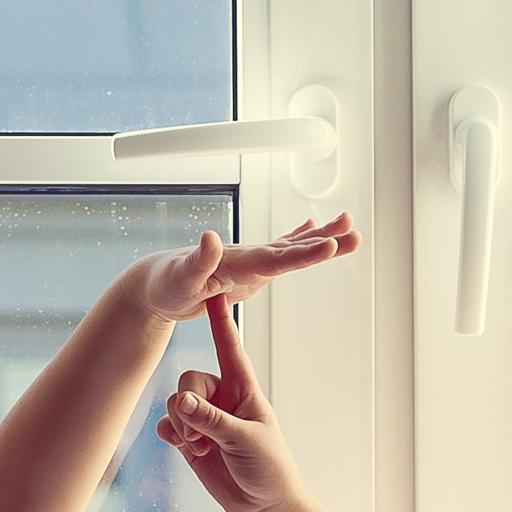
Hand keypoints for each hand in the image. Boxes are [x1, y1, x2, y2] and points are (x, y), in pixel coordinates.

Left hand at [125, 214, 358, 325]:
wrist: (157, 283)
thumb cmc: (166, 283)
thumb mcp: (180, 277)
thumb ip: (198, 260)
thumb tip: (210, 238)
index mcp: (238, 261)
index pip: (278, 257)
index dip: (305, 253)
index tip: (330, 244)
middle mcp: (249, 256)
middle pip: (295, 248)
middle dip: (326, 240)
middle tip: (354, 230)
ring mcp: (252, 260)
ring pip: (294, 248)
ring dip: (322, 238)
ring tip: (350, 227)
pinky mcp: (250, 268)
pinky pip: (281, 254)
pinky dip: (298, 241)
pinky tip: (311, 229)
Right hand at [158, 287, 305, 511]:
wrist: (264, 505)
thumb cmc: (269, 467)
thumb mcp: (245, 440)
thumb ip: (212, 421)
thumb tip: (180, 402)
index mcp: (243, 388)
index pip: (229, 348)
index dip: (219, 321)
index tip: (212, 292)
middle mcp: (222, 398)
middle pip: (189, 380)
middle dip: (188, 404)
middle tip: (201, 433)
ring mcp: (205, 419)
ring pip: (175, 403)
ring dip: (181, 423)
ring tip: (199, 445)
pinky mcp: (191, 440)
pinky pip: (167, 424)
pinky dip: (171, 433)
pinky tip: (184, 446)